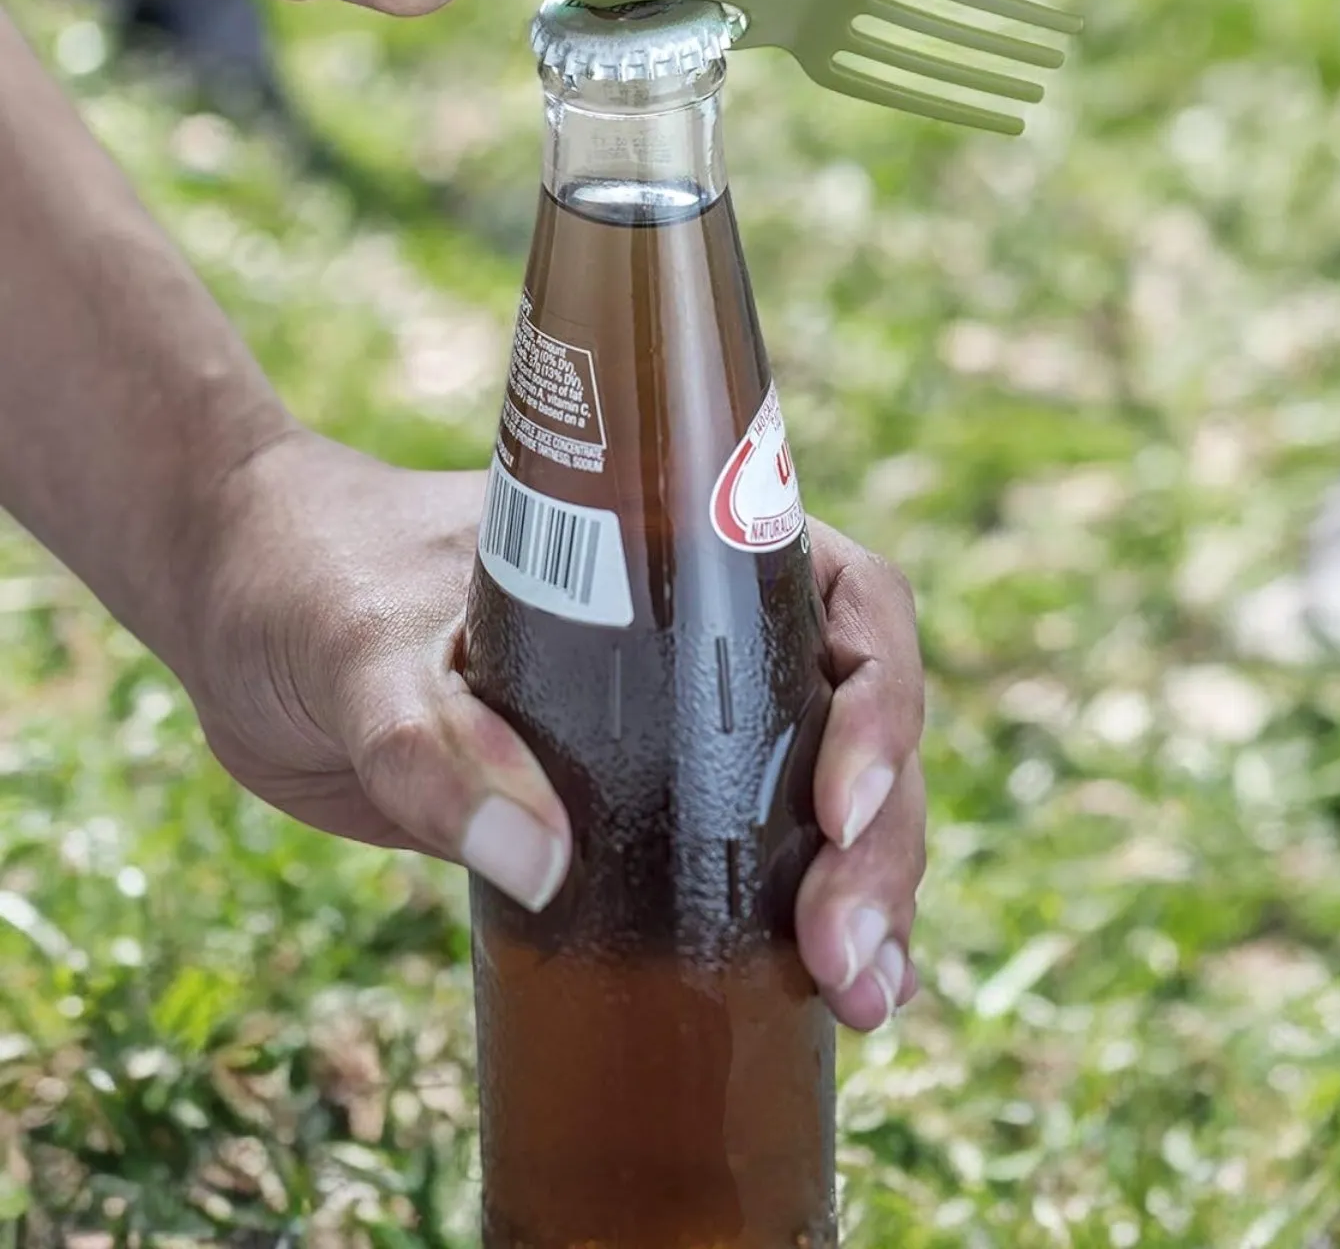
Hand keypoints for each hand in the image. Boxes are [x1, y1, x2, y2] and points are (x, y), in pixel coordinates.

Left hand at [181, 430, 925, 1032]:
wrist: (252, 619)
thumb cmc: (316, 577)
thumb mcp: (365, 645)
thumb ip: (438, 741)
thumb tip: (542, 861)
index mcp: (691, 546)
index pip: (848, 599)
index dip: (878, 699)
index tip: (840, 802)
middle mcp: (715, 631)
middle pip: (859, 720)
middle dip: (880, 838)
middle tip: (849, 950)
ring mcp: (689, 723)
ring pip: (830, 799)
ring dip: (867, 895)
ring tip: (864, 998)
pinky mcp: (642, 808)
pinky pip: (752, 860)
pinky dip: (801, 928)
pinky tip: (832, 1000)